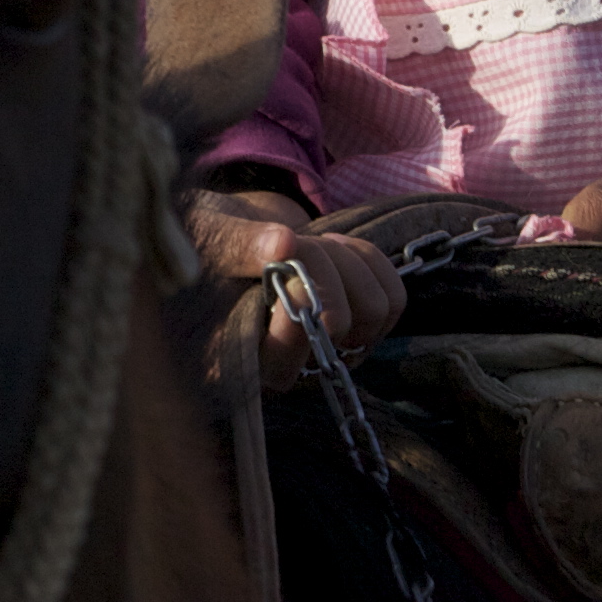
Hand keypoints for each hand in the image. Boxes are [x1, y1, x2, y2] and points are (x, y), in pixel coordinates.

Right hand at [187, 189, 401, 383]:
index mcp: (240, 359)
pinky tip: (334, 251)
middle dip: (322, 267)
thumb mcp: (209, 235)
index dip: (298, 309)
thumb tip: (282, 244)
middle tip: (293, 244)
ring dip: (346, 261)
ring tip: (310, 246)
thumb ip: (237, 245)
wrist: (233, 234)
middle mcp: (288, 366)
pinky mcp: (356, 329)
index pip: (287, 359)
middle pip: (341, 324)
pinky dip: (369, 262)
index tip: (281, 260)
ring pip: (375, 309)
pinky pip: (393, 297)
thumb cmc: (208, 239)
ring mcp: (327, 350)